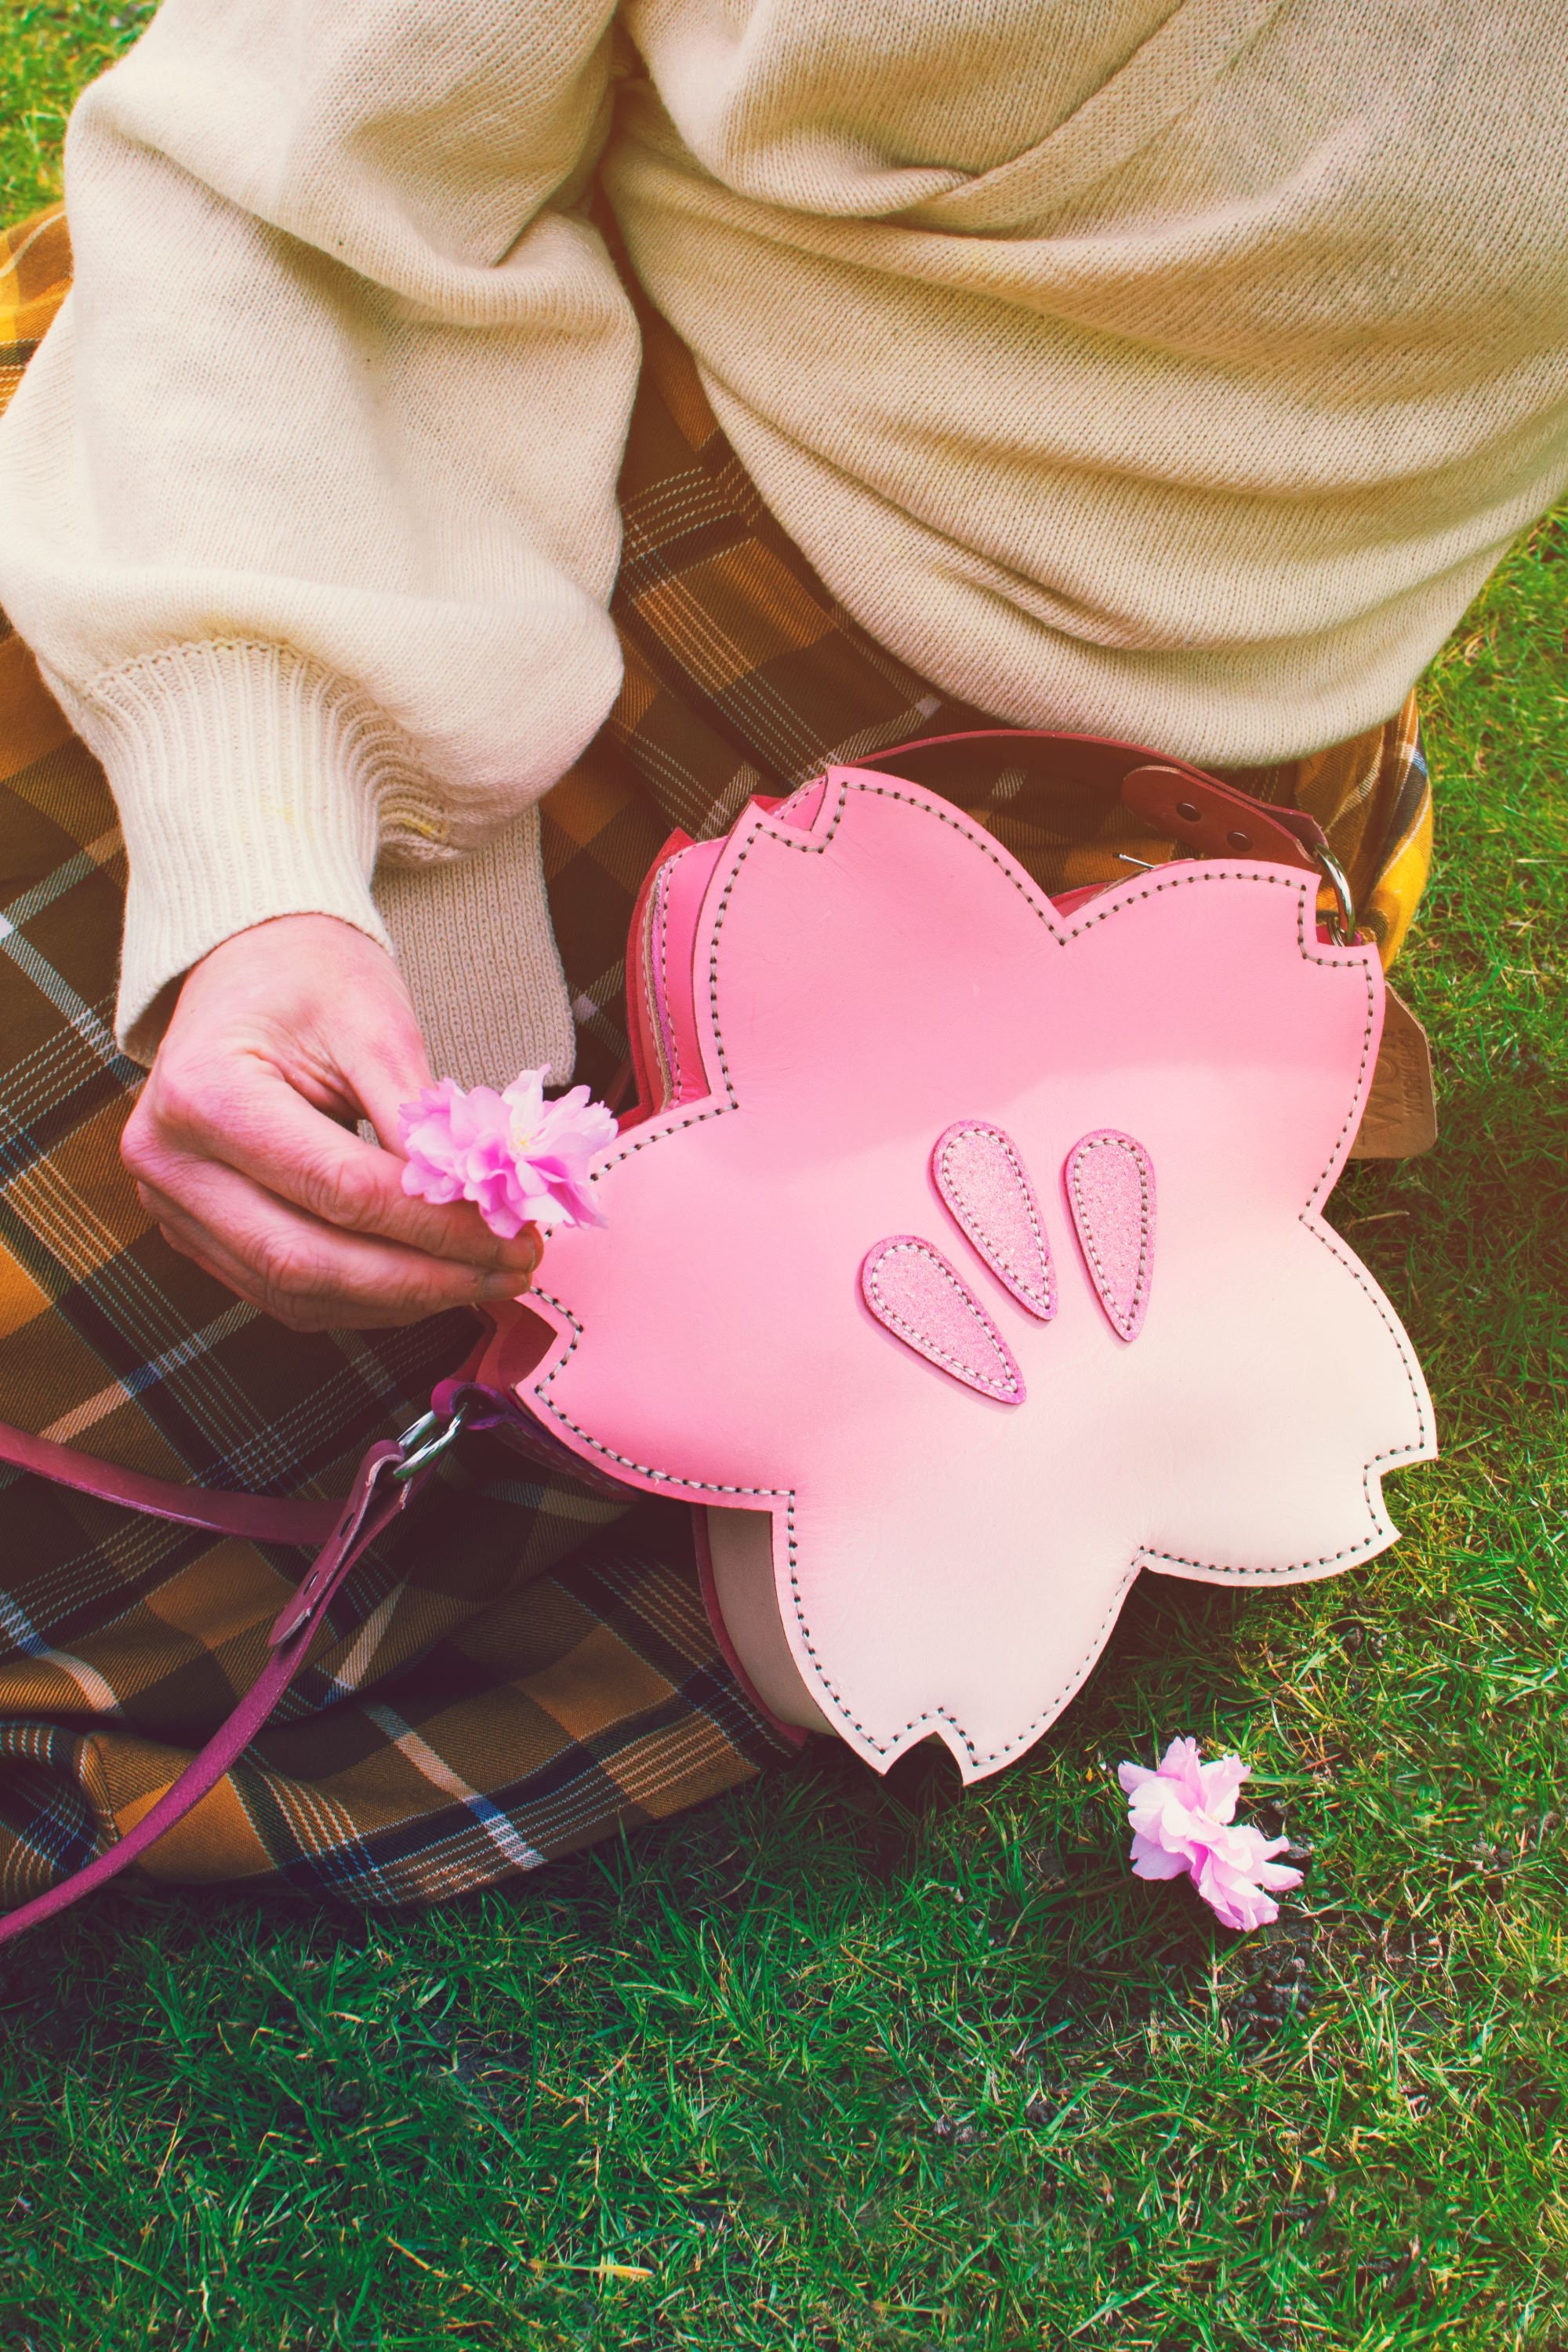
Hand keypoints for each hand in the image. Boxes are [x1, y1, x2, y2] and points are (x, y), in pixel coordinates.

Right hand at [123, 915, 539, 1331]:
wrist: (247, 967)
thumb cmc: (308, 978)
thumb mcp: (374, 1022)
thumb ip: (418, 1120)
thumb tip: (478, 1206)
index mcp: (204, 1094)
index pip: (337, 1188)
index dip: (433, 1224)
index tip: (510, 1231)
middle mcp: (171, 1163)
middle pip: (308, 1259)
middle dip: (423, 1278)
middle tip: (510, 1268)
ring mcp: (174, 1207)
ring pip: (296, 1293)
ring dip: (401, 1300)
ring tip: (485, 1278)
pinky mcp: (199, 1234)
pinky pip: (286, 1294)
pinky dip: (365, 1299)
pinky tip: (430, 1282)